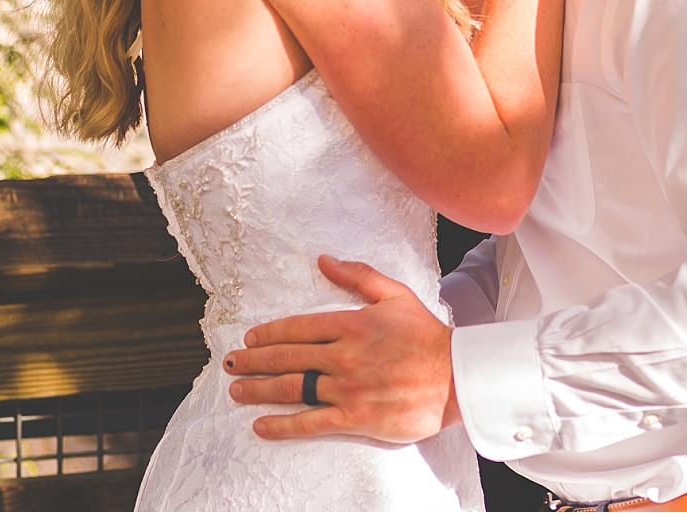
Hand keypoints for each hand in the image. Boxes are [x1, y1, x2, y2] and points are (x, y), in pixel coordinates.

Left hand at [222, 256, 457, 442]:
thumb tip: (324, 260)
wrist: (456, 377)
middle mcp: (343, 356)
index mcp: (351, 324)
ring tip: (237, 390)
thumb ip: (358, 276)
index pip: (298, 328)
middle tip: (230, 364)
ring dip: (260, 389)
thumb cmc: (426, 336)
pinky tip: (261, 426)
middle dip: (254, 361)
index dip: (270, 333)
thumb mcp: (395, 294)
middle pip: (287, 358)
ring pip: (293, 388)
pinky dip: (283, 425)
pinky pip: (311, 423)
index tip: (250, 338)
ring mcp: (347, 388)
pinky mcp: (355, 418)